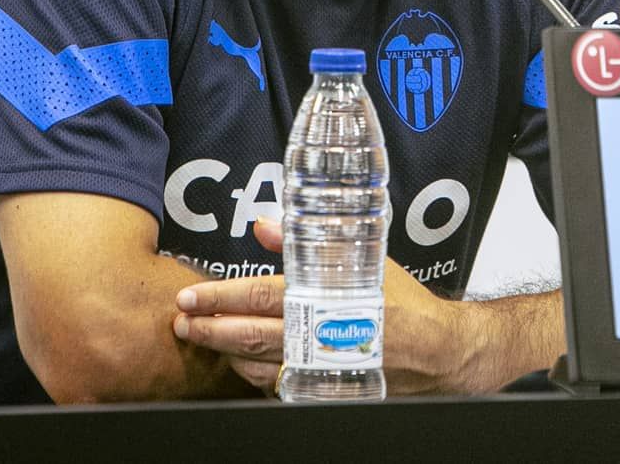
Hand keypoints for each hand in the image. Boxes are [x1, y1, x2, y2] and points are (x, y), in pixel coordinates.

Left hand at [171, 219, 470, 395]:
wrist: (439, 351)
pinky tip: (239, 364)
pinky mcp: (325, 391)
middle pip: (248, 336)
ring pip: (256, 367)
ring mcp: (319, 370)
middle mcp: (317, 338)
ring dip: (225, 353)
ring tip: (202, 339)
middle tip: (180, 322)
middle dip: (208, 329)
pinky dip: (254, 375)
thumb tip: (265, 227)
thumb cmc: (403, 302)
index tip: (189, 295)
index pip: (259, 297)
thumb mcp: (360, 261)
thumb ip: (306, 246)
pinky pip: (279, 386)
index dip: (219, 297)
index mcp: (324, 301)